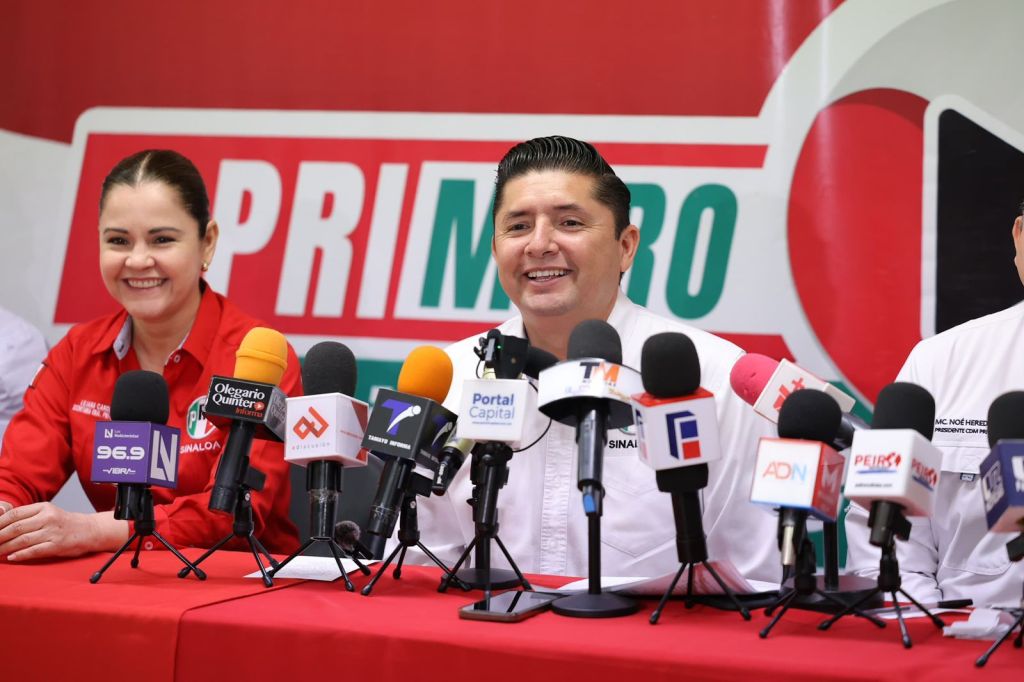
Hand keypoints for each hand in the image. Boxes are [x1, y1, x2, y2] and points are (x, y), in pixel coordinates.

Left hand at [0, 503, 127, 560]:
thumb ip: (28, 516)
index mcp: (43, 507)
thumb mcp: (47, 512)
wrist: (89, 530)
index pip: (14, 514)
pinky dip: (21, 555)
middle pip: (16, 528)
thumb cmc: (64, 523)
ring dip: (6, 548)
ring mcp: (53, 532)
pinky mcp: (57, 545)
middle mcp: (48, 518)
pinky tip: (11, 557)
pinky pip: (35, 550)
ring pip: (23, 540)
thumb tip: (2, 522)